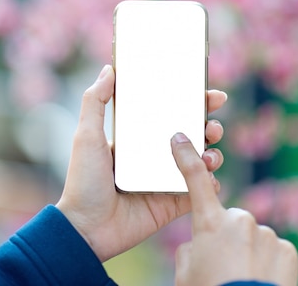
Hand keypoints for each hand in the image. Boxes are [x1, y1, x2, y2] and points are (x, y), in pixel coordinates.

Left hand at [56, 64, 227, 261]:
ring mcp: (163, 180)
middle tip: (213, 125)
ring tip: (211, 153)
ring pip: (198, 162)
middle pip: (190, 135)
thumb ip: (95, 102)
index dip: (191, 103)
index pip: (168, 114)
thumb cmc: (83, 181)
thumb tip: (108, 69)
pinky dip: (208, 183)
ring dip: (212, 153)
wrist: (86, 229)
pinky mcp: (171, 204)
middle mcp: (152, 157)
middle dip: (208, 126)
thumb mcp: (87, 136)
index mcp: (136, 139)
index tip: (209, 93)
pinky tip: (210, 178)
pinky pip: (196, 191)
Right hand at [171, 133, 297, 285]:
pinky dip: (267, 263)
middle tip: (221, 266)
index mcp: (210, 223)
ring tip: (242, 279)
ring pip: (252, 238)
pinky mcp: (287, 249)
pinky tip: (260, 281)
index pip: (194, 180)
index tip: (181, 137)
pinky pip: (272, 251)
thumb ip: (192, 246)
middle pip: (229, 222)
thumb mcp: (185, 271)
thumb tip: (204, 241)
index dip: (186, 156)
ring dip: (247, 253)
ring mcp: (266, 234)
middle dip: (226, 237)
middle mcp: (240, 221)